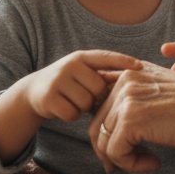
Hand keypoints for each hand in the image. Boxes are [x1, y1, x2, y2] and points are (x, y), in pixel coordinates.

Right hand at [23, 49, 140, 121]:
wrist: (33, 90)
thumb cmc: (69, 83)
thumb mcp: (83, 73)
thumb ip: (103, 74)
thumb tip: (133, 78)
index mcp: (81, 57)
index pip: (106, 57)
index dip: (124, 61)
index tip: (140, 66)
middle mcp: (69, 65)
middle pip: (98, 87)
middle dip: (98, 97)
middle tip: (88, 97)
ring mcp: (57, 80)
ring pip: (86, 102)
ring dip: (84, 108)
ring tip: (75, 101)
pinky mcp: (48, 98)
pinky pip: (72, 114)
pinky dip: (72, 116)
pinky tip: (65, 108)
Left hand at [89, 62, 174, 173]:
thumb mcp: (161, 92)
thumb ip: (136, 100)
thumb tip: (108, 130)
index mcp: (131, 72)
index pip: (100, 104)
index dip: (106, 129)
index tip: (121, 146)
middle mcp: (125, 80)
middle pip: (97, 123)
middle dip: (110, 149)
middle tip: (130, 162)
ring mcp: (127, 99)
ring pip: (103, 141)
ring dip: (122, 159)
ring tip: (145, 161)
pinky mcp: (132, 120)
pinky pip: (116, 153)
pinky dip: (132, 165)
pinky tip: (154, 162)